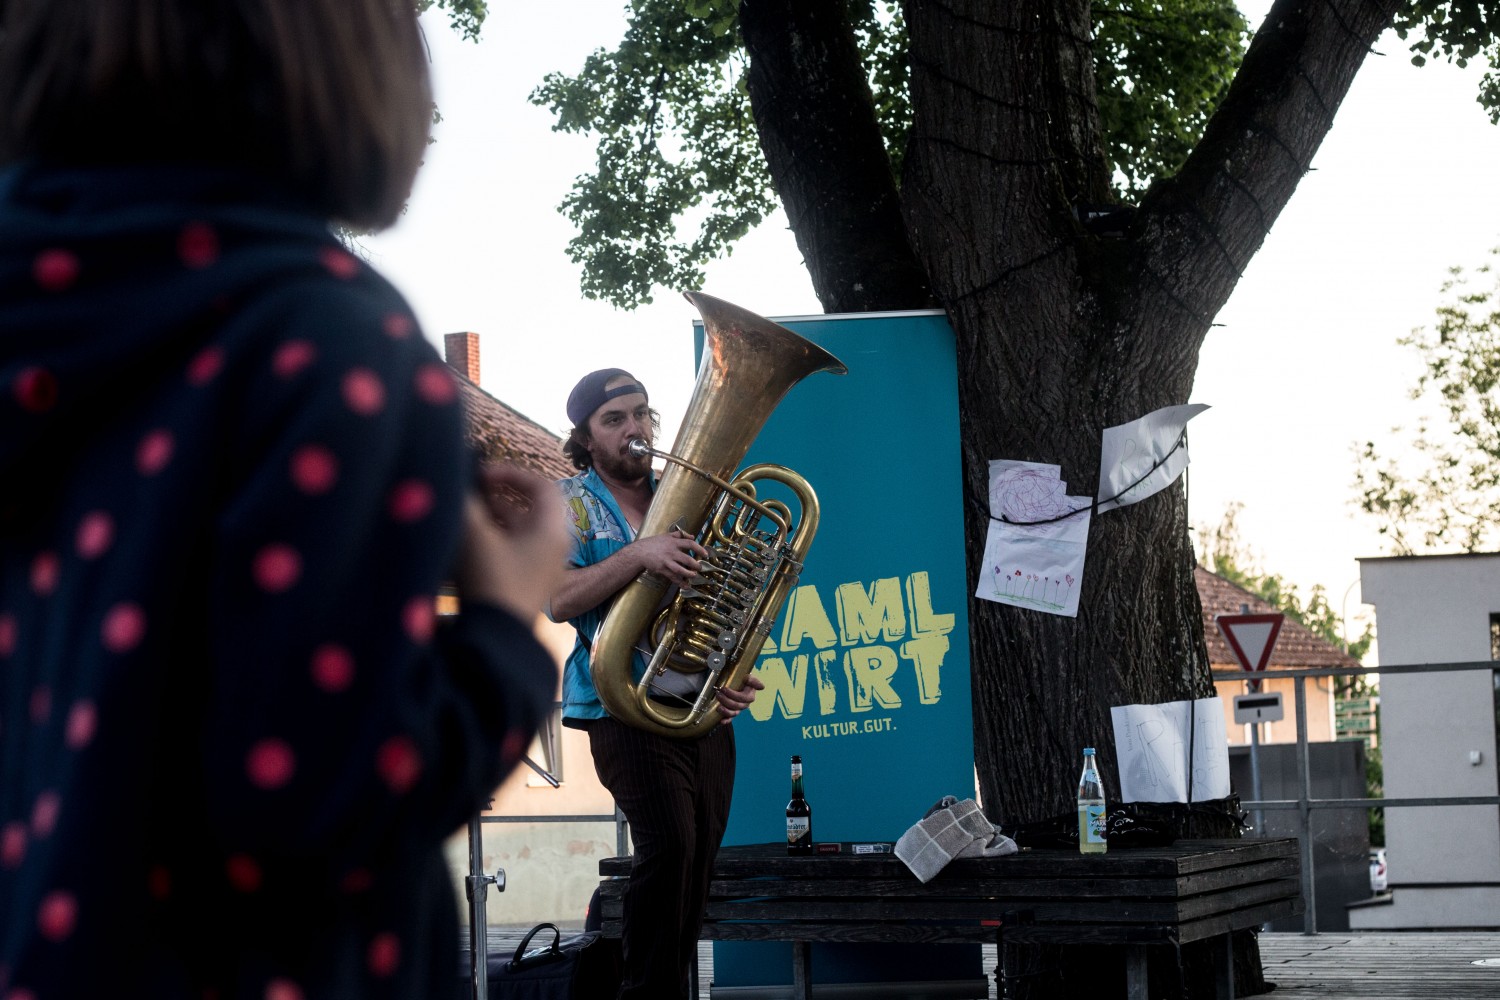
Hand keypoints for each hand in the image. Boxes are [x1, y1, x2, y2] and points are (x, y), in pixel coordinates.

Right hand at [455, 463, 570, 621]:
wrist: (496, 639)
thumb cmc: (491, 582)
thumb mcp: (475, 536)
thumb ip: (465, 503)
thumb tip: (455, 479)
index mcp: (553, 532)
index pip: (542, 486)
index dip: (512, 473)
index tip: (483, 473)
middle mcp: (554, 548)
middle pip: (530, 509)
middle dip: (498, 495)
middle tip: (471, 489)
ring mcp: (542, 569)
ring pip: (519, 531)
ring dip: (493, 517)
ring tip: (465, 511)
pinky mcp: (526, 585)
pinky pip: (513, 551)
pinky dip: (493, 538)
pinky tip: (468, 539)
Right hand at [631, 527, 709, 588]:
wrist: (640, 552)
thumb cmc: (654, 543)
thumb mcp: (667, 535)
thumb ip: (680, 535)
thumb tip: (692, 536)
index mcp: (674, 542)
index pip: (689, 544)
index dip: (699, 549)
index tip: (706, 554)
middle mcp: (671, 552)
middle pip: (687, 559)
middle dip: (696, 565)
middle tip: (700, 567)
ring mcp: (666, 562)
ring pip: (680, 569)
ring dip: (689, 574)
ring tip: (694, 575)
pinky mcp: (662, 569)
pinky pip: (672, 577)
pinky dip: (680, 582)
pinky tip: (686, 586)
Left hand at [715, 673, 763, 723]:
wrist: (739, 684)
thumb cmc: (743, 680)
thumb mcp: (749, 678)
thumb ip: (753, 681)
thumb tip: (762, 687)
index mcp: (750, 696)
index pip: (743, 698)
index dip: (732, 694)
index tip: (724, 688)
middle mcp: (745, 704)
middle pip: (736, 706)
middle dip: (726, 700)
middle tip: (718, 693)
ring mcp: (739, 709)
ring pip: (733, 713)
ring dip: (725, 711)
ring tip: (718, 707)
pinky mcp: (733, 713)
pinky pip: (730, 719)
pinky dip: (726, 721)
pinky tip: (721, 721)